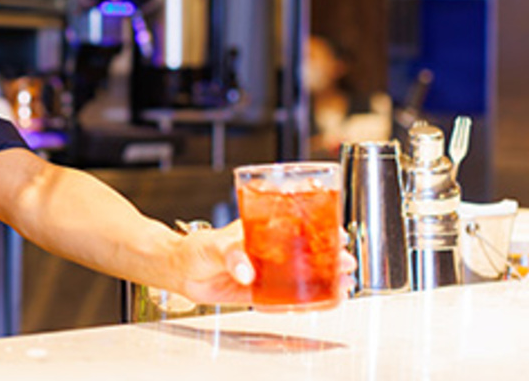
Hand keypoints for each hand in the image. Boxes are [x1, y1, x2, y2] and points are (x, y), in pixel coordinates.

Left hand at [171, 222, 358, 305]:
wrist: (181, 271)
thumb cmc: (196, 248)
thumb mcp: (214, 245)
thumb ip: (231, 255)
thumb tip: (246, 271)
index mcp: (260, 230)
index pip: (297, 226)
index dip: (321, 229)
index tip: (338, 233)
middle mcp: (268, 250)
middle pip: (307, 252)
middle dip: (331, 257)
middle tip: (347, 263)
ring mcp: (266, 271)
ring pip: (301, 275)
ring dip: (324, 279)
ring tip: (343, 285)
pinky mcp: (260, 292)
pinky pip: (286, 297)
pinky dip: (303, 301)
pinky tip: (320, 303)